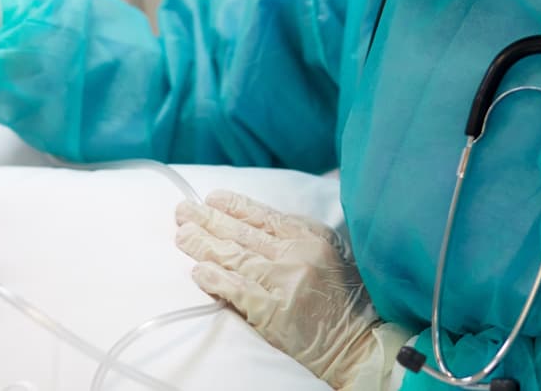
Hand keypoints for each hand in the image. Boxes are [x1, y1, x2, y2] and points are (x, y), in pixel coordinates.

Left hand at [175, 191, 407, 390]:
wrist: (359, 343)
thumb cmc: (342, 298)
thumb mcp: (329, 252)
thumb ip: (297, 235)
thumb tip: (253, 219)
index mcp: (310, 236)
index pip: (263, 215)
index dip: (233, 205)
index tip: (211, 198)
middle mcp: (296, 254)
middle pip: (242, 233)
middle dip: (207, 220)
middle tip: (182, 211)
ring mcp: (285, 282)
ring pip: (234, 257)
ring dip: (203, 245)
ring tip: (182, 236)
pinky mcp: (274, 312)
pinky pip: (237, 290)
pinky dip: (215, 280)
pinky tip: (198, 272)